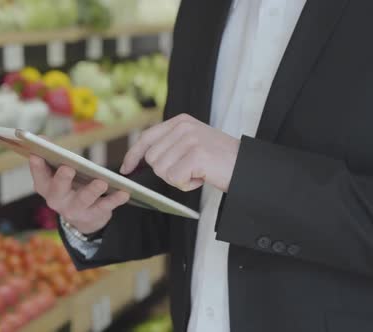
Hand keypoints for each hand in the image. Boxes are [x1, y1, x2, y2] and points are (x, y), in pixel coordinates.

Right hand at [29, 155, 129, 233]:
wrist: (83, 217)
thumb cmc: (69, 186)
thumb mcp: (59, 173)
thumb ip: (53, 156)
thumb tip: (43, 137)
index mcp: (45, 186)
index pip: (39, 175)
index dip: (36, 165)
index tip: (37, 153)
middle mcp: (56, 200)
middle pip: (57, 189)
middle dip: (62, 179)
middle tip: (68, 168)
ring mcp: (74, 210)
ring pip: (82, 200)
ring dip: (92, 191)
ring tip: (102, 182)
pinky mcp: (93, 215)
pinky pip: (104, 207)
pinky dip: (115, 199)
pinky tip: (124, 192)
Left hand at [120, 114, 239, 191]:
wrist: (247, 166)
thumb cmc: (220, 160)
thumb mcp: (193, 143)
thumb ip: (170, 145)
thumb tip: (141, 160)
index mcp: (181, 121)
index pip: (147, 137)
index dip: (133, 155)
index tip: (125, 168)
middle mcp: (183, 126)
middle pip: (152, 159)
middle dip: (167, 172)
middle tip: (190, 170)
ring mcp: (190, 140)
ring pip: (162, 171)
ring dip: (179, 179)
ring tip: (198, 172)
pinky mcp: (196, 155)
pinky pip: (175, 179)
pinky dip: (188, 185)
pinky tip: (202, 177)